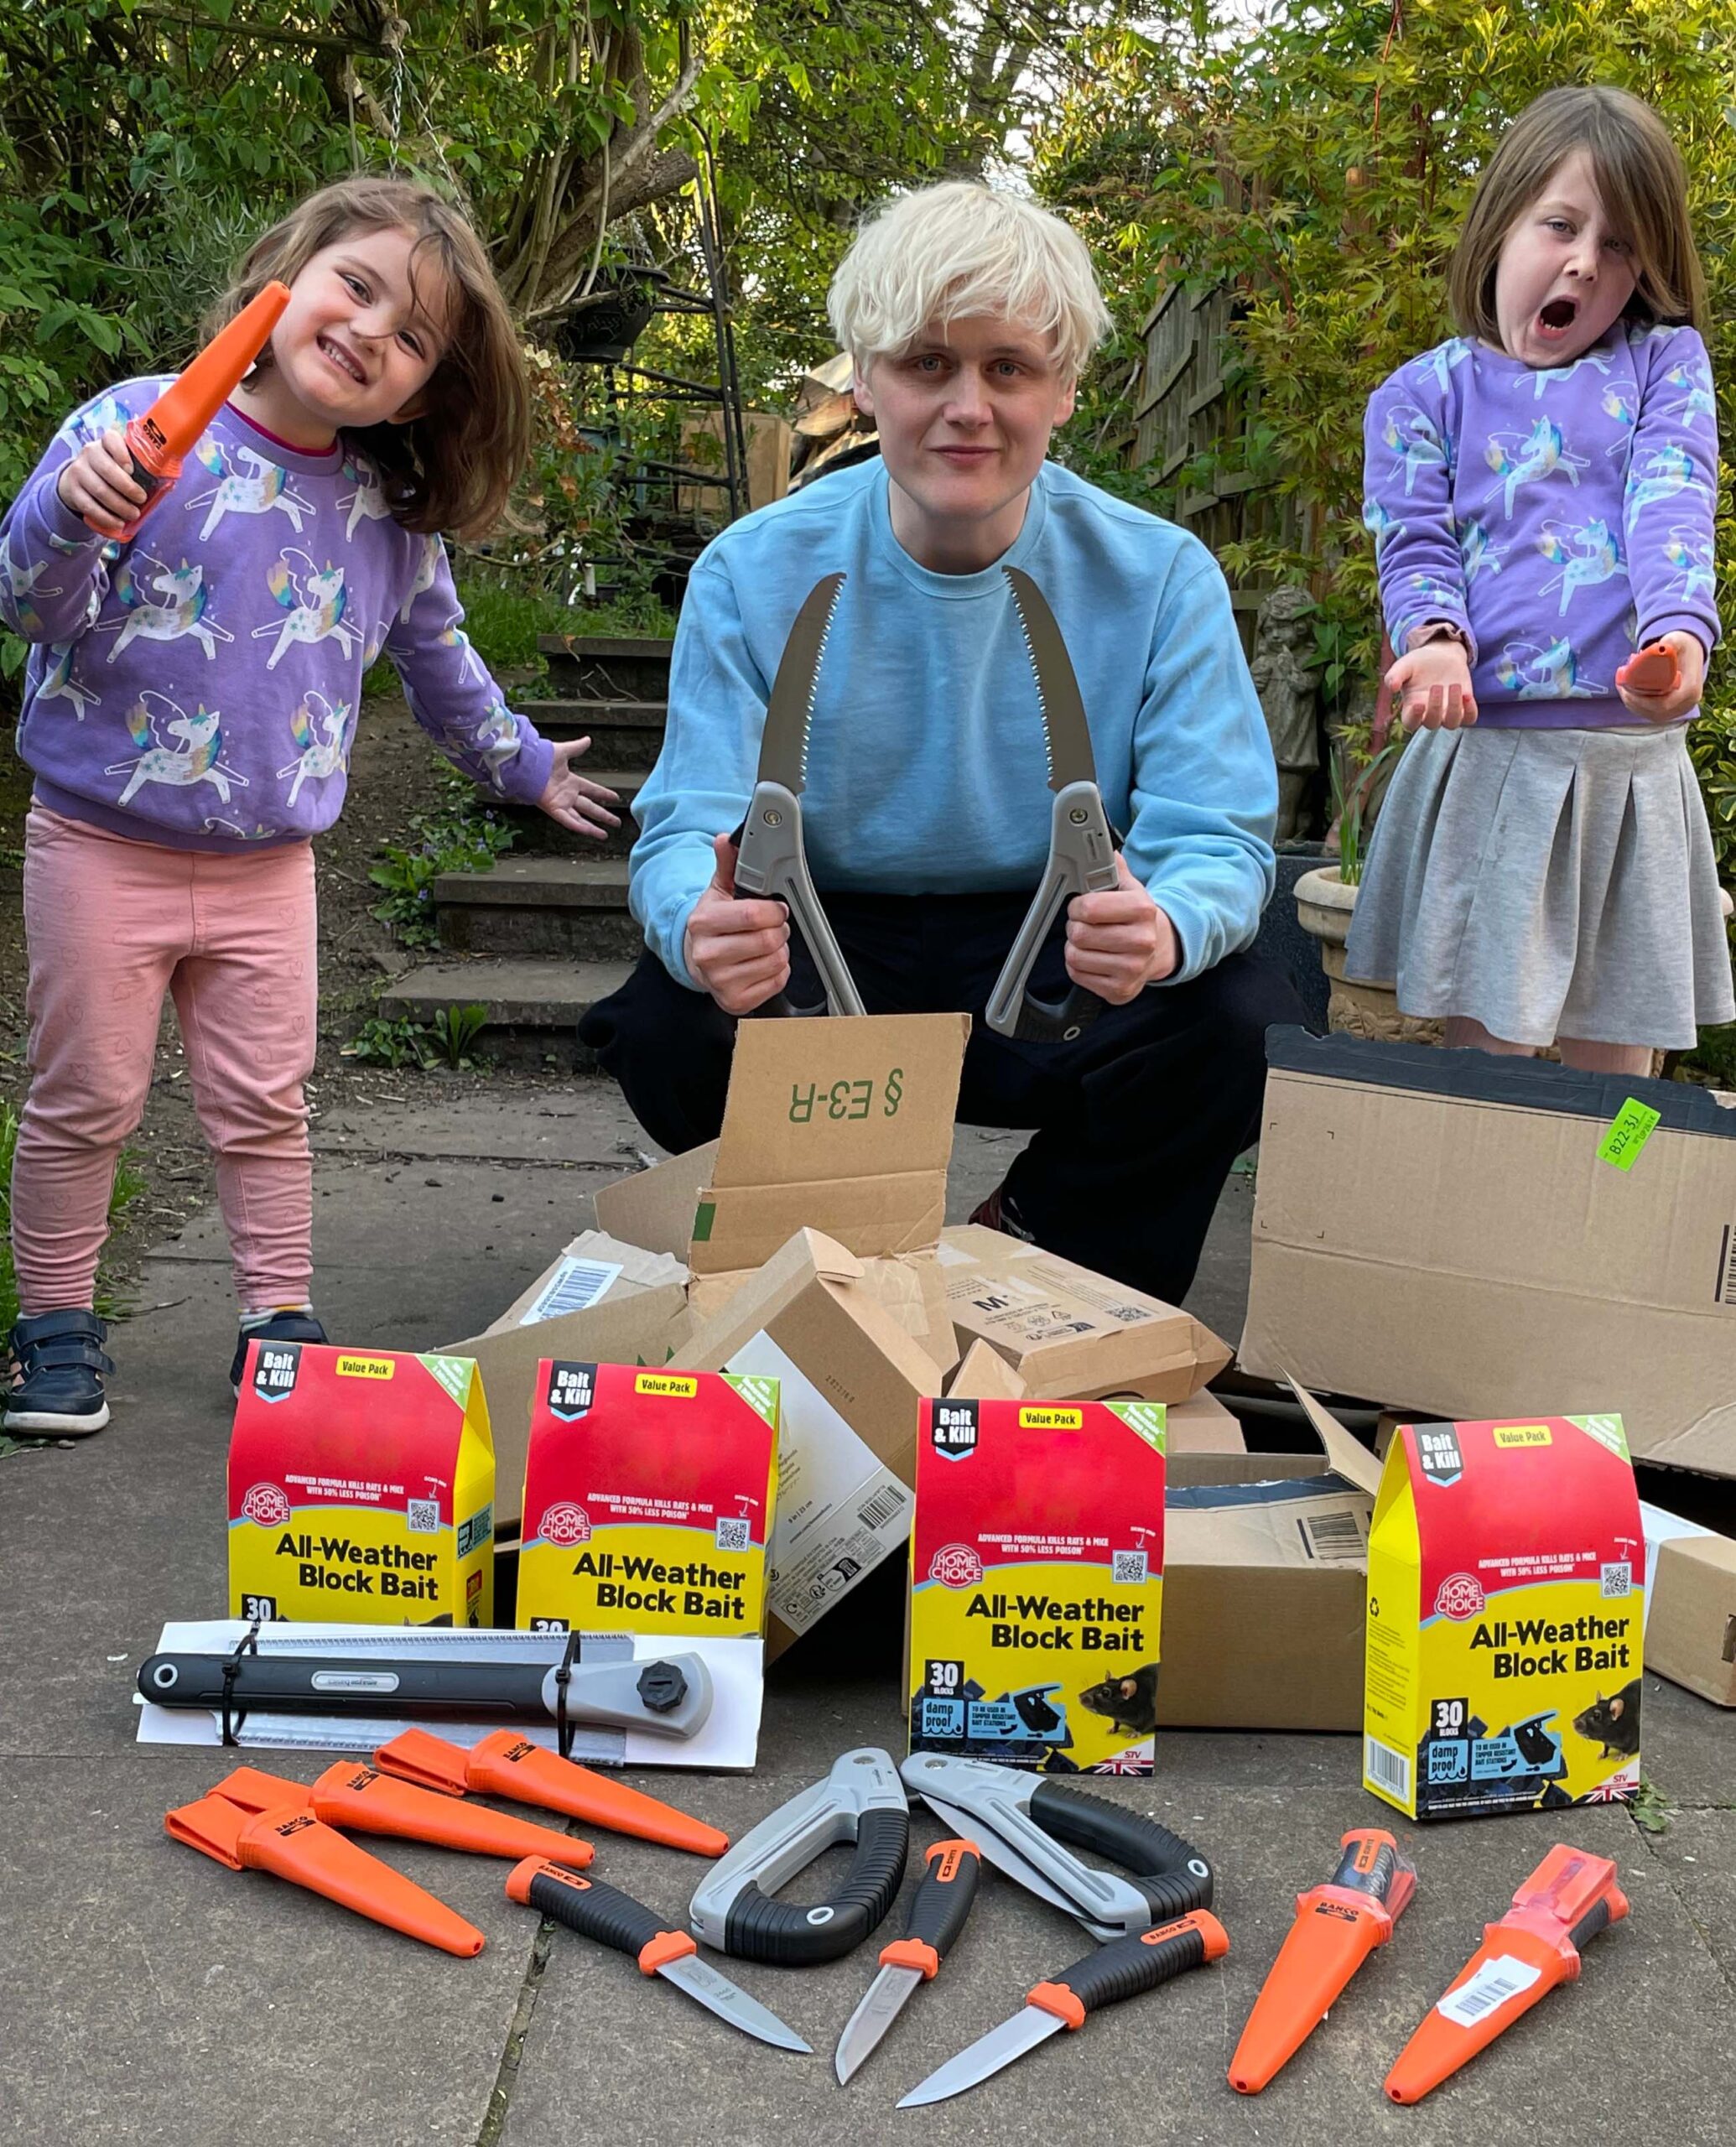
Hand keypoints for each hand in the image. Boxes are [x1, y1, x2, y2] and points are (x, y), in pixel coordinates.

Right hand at [54, 427, 146, 536]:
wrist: (77, 482)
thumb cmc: (111, 473)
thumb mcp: (122, 465)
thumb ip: (140, 469)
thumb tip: (169, 486)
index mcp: (105, 443)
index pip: (110, 439)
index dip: (121, 453)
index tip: (131, 469)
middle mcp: (89, 453)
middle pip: (107, 469)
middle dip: (128, 487)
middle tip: (141, 499)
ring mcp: (78, 471)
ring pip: (100, 490)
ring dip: (120, 506)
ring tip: (133, 514)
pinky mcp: (72, 490)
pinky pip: (89, 506)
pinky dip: (106, 517)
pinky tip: (118, 523)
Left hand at [537, 736, 620, 837]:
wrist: (526, 764)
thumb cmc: (540, 758)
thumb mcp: (563, 752)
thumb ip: (576, 747)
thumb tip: (588, 740)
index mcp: (571, 781)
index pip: (592, 790)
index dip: (604, 794)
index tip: (615, 798)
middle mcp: (568, 795)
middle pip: (590, 807)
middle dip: (603, 815)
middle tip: (615, 822)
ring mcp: (561, 803)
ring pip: (581, 819)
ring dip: (593, 827)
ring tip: (605, 835)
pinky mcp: (554, 809)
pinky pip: (569, 821)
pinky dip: (579, 827)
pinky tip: (590, 832)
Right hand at [683, 832, 790, 1013]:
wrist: (697, 958)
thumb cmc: (713, 925)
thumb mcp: (718, 892)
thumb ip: (727, 864)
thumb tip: (726, 839)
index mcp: (702, 923)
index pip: (752, 915)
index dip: (773, 910)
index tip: (776, 909)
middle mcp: (706, 955)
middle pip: (768, 941)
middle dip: (778, 930)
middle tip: (771, 927)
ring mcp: (719, 981)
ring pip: (776, 962)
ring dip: (780, 951)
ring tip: (764, 945)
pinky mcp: (734, 1001)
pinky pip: (777, 982)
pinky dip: (778, 971)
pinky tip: (762, 964)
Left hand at [1064, 853, 1177, 1002]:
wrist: (1160, 948)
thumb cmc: (1136, 917)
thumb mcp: (1130, 888)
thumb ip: (1112, 868)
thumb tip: (1104, 849)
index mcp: (1142, 910)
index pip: (1088, 908)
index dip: (1077, 906)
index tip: (1082, 906)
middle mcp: (1141, 942)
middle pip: (1080, 935)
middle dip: (1076, 927)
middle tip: (1086, 925)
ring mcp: (1132, 969)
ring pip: (1075, 957)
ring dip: (1075, 948)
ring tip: (1092, 942)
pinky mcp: (1120, 990)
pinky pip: (1078, 975)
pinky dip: (1079, 967)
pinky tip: (1095, 958)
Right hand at [1387, 635, 1476, 730]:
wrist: (1441, 655)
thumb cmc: (1418, 663)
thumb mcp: (1404, 666)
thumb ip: (1395, 675)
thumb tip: (1392, 686)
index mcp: (1412, 709)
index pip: (1410, 724)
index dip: (1414, 718)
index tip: (1419, 704)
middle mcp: (1429, 715)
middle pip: (1432, 724)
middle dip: (1435, 706)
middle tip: (1437, 685)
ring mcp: (1447, 712)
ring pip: (1452, 723)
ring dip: (1454, 708)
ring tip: (1454, 685)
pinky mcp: (1464, 707)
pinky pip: (1470, 718)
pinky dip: (1470, 710)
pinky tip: (1467, 695)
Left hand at [1617, 629, 1704, 723]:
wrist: (1691, 654)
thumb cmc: (1683, 646)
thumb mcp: (1679, 640)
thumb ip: (1670, 642)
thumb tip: (1659, 647)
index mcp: (1690, 689)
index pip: (1663, 703)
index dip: (1642, 700)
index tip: (1628, 687)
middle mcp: (1686, 704)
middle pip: (1654, 710)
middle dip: (1633, 700)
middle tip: (1621, 685)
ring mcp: (1678, 710)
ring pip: (1649, 713)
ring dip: (1632, 702)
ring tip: (1622, 686)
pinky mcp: (1670, 711)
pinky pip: (1649, 713)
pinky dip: (1636, 704)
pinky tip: (1626, 693)